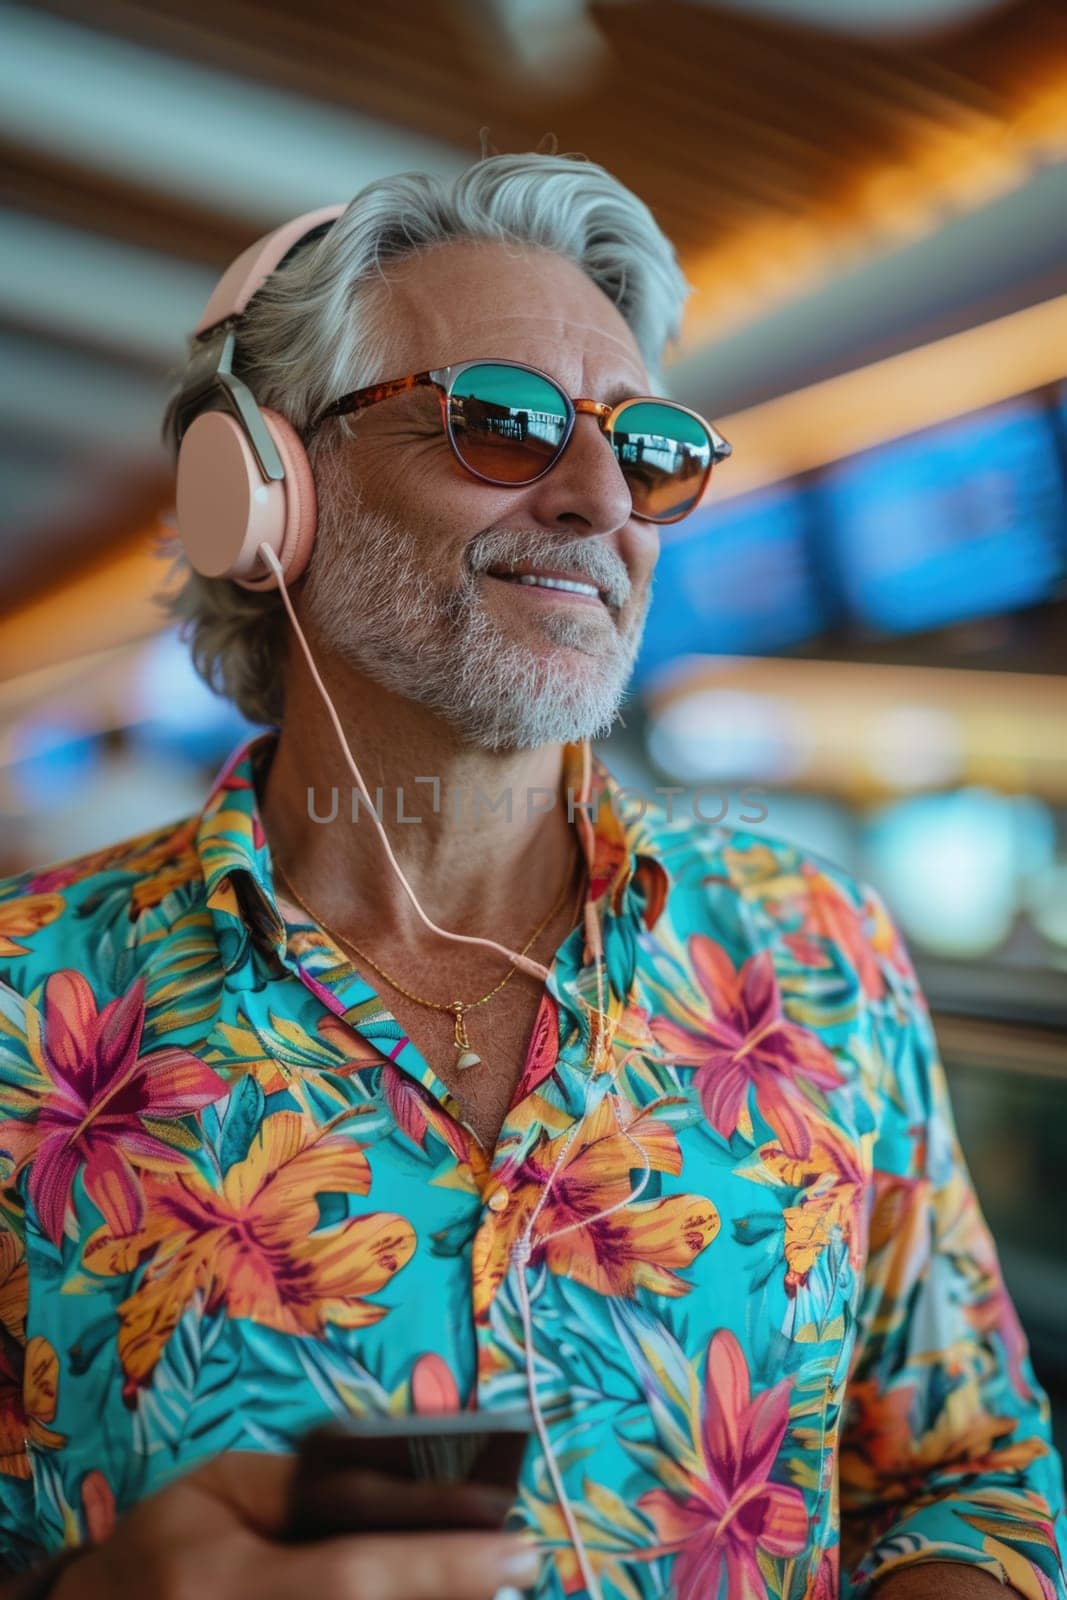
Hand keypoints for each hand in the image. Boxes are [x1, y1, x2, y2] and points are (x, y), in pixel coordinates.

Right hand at [51, 1450, 541, 1599]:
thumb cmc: (164, 1547)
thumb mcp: (220, 1490)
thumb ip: (305, 1486)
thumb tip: (404, 1490)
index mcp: (224, 1585)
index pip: (353, 1578)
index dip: (442, 1566)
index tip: (521, 1550)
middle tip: (514, 1574)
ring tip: (484, 1584)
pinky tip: (440, 1597)